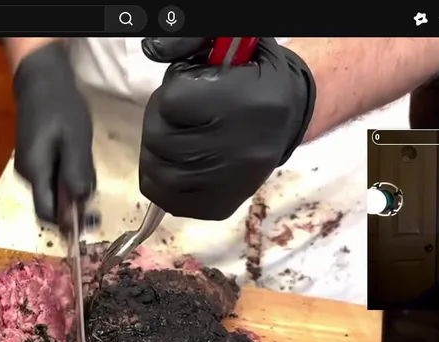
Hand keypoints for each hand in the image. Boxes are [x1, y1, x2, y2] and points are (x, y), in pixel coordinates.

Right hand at [11, 42, 95, 222]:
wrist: (41, 80)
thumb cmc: (61, 107)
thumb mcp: (76, 140)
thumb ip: (77, 174)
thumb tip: (80, 206)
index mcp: (35, 172)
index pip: (47, 213)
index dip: (68, 223)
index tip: (91, 220)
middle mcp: (27, 174)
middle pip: (50, 204)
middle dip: (73, 203)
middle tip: (93, 185)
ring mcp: (27, 166)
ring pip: (52, 190)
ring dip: (71, 187)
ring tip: (85, 162)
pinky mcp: (32, 157)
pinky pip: (50, 177)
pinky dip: (66, 176)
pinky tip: (76, 156)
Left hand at [138, 37, 315, 220]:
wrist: (286, 113)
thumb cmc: (251, 75)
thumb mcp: (230, 42)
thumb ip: (189, 39)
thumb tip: (151, 48)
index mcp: (248, 103)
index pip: (171, 103)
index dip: (172, 92)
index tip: (191, 88)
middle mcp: (242, 149)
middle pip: (160, 140)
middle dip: (160, 122)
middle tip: (181, 115)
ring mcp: (231, 183)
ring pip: (158, 172)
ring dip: (157, 151)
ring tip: (179, 136)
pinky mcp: (220, 205)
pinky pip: (167, 199)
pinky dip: (162, 181)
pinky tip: (178, 163)